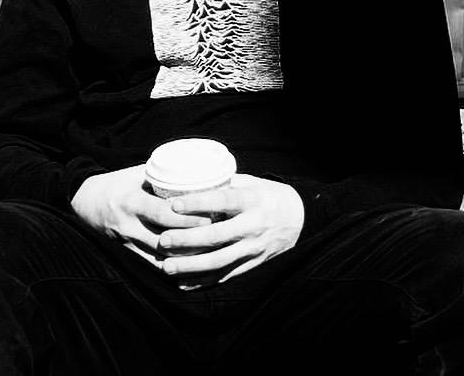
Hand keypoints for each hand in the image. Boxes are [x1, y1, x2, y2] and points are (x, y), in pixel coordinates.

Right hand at [70, 164, 209, 265]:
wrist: (84, 201)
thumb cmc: (117, 182)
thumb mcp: (137, 174)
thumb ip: (163, 175)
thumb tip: (196, 171)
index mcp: (132, 202)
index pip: (164, 214)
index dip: (188, 218)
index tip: (211, 216)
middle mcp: (129, 226)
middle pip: (166, 239)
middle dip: (192, 240)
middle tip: (217, 236)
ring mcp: (127, 243)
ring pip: (161, 258)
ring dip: (185, 258)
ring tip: (209, 254)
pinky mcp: (126, 254)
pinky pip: (152, 266)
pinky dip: (171, 267)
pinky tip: (190, 267)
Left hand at [157, 173, 304, 287]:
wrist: (300, 219)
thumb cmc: (269, 195)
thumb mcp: (252, 183)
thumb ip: (226, 184)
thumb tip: (193, 179)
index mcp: (252, 200)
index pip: (222, 200)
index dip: (197, 203)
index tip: (173, 204)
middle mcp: (252, 226)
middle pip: (216, 236)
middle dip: (187, 240)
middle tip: (163, 240)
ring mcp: (253, 248)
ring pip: (219, 261)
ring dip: (191, 266)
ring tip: (167, 267)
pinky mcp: (253, 264)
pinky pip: (226, 276)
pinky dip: (204, 282)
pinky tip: (183, 283)